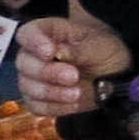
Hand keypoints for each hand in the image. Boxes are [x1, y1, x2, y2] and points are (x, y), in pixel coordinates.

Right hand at [13, 8, 132, 118]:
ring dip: (51, 92)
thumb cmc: (105, 53)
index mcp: (50, 33)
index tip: (50, 52)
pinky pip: (35, 105)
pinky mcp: (37, 99)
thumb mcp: (101, 47)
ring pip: (27, 86)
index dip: (34, 42)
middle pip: (24, 62)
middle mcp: (35, 54)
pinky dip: (54, 106)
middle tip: (73, 76)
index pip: (28, 33)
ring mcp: (33, 78)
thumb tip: (59, 52)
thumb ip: (80, 49)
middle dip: (47, 72)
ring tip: (77, 93)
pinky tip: (74, 104)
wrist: (114, 78)